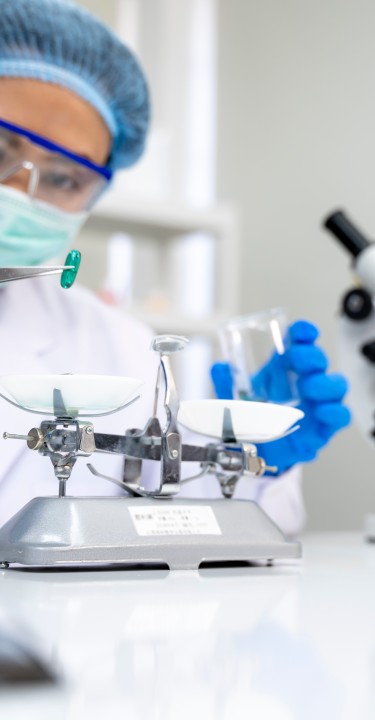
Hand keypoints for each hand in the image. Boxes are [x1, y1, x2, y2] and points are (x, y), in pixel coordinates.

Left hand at [210, 320, 350, 473]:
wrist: (262, 450)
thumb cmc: (257, 415)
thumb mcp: (237, 397)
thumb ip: (226, 383)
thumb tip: (218, 368)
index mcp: (287, 368)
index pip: (301, 342)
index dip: (304, 332)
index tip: (302, 330)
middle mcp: (307, 381)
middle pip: (318, 361)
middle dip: (311, 355)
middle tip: (297, 358)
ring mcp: (318, 404)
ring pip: (336, 385)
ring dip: (324, 383)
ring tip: (308, 386)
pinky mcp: (324, 427)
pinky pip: (340, 416)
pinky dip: (334, 412)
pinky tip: (322, 411)